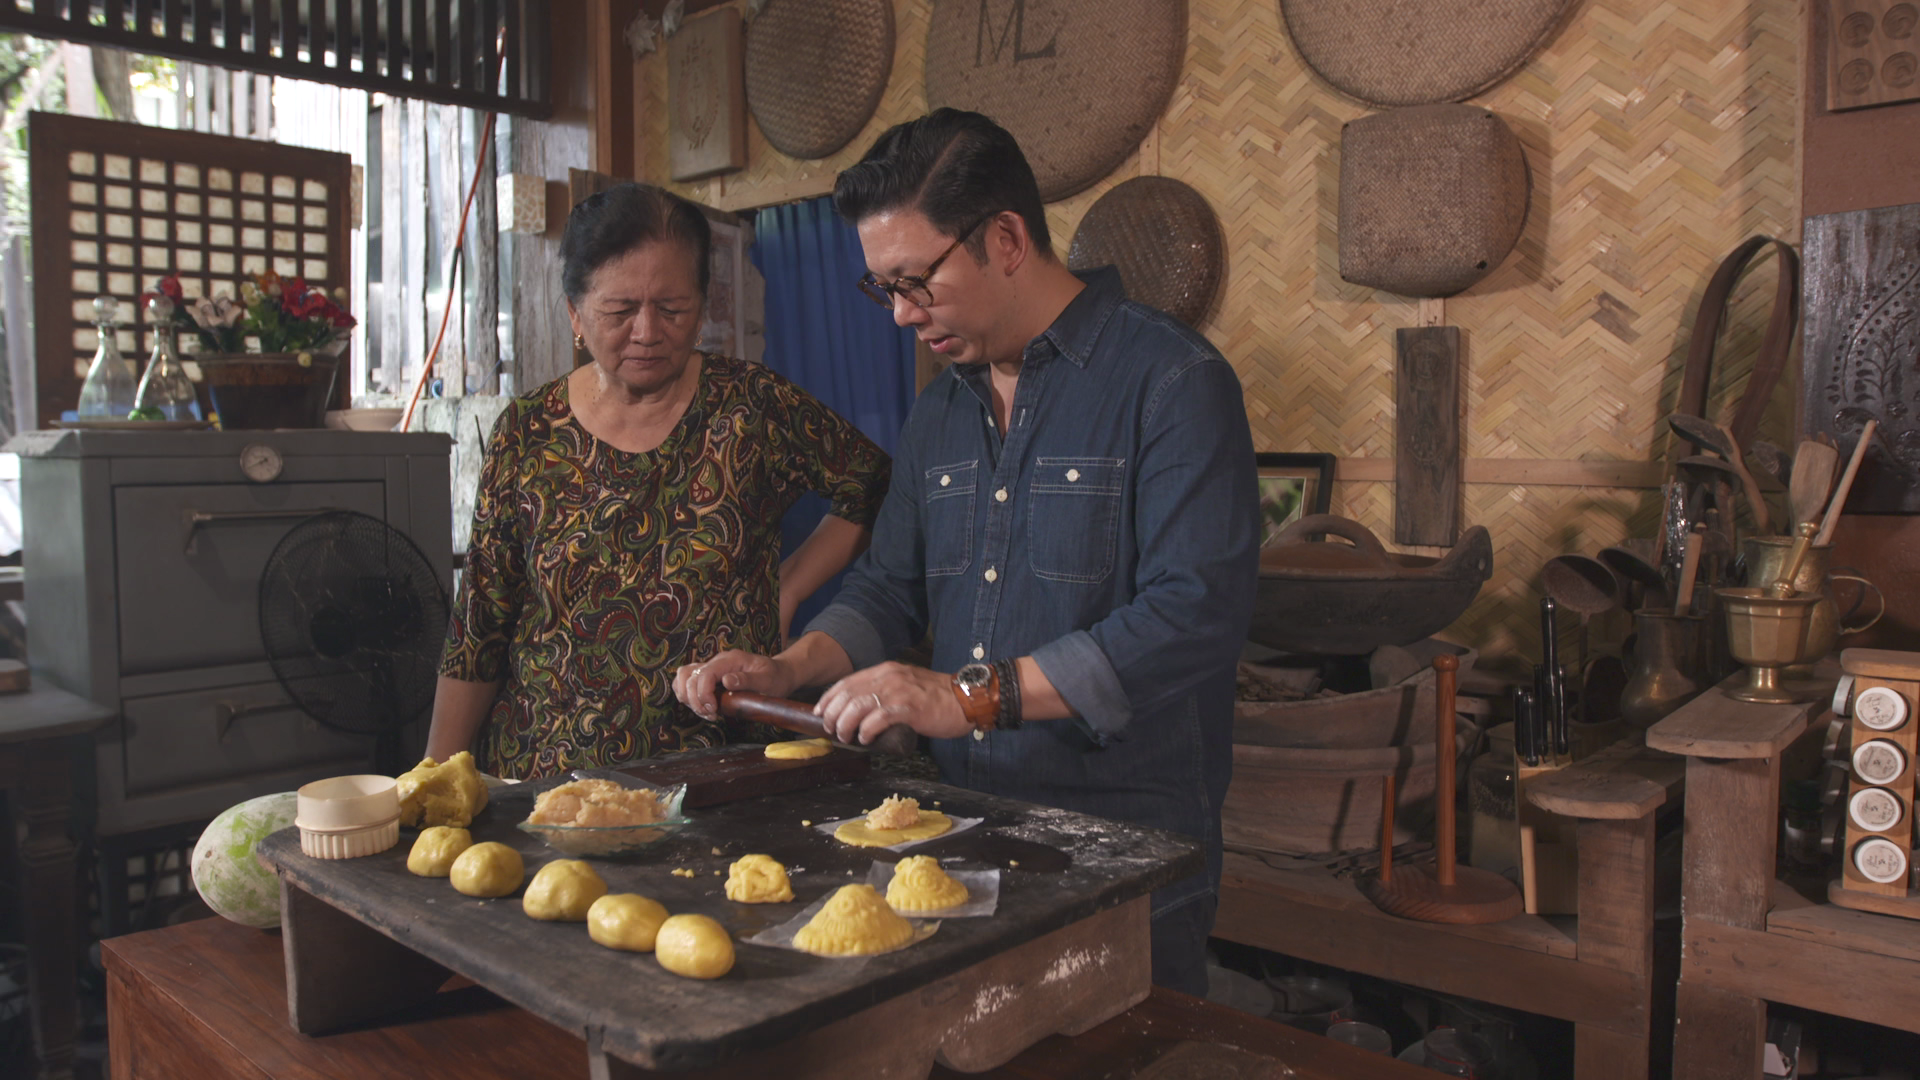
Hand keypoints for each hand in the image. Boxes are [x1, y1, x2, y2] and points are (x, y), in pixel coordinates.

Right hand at [673, 650, 796, 719]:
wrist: (779, 674)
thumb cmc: (774, 677)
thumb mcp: (767, 680)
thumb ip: (747, 680)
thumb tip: (726, 681)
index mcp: (730, 659)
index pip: (705, 673)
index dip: (703, 694)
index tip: (713, 711)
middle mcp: (717, 661)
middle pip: (690, 677)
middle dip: (696, 700)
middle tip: (712, 715)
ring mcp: (711, 667)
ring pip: (683, 677)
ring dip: (687, 697)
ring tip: (705, 711)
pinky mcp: (709, 676)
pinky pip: (686, 680)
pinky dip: (686, 694)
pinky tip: (701, 706)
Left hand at [814, 662, 972, 744]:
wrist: (967, 698)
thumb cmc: (937, 698)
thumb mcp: (905, 685)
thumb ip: (885, 692)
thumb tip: (860, 712)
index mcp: (886, 670)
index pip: (847, 682)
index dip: (828, 698)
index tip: (819, 713)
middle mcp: (889, 677)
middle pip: (847, 694)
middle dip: (833, 714)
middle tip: (832, 731)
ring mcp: (899, 691)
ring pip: (858, 706)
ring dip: (846, 725)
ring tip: (846, 737)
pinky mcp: (909, 708)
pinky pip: (878, 719)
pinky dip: (866, 731)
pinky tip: (865, 739)